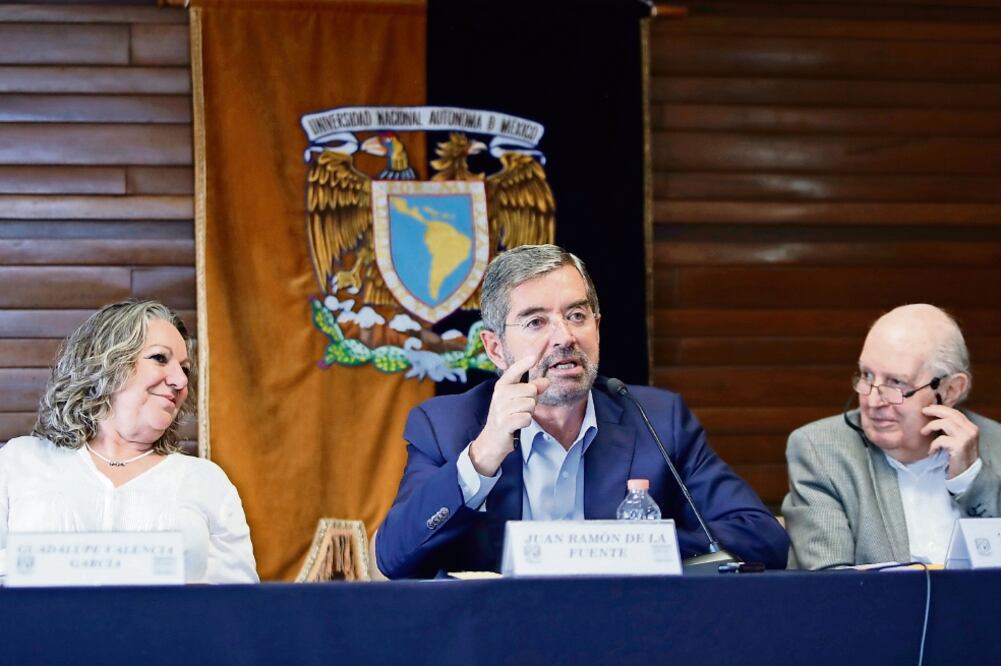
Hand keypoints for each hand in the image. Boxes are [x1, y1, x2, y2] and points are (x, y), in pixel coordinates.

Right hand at [468, 352, 549, 475]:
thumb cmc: (507, 416)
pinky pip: (526, 418)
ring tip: (518, 417)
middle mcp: (499, 395)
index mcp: (501, 386)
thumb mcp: (517, 400)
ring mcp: (500, 409)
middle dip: (532, 401)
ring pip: (530, 404)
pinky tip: (517, 425)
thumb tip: (546, 381)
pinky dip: (526, 422)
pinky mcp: (504, 423)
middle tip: (520, 409)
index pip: (514, 371)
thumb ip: (532, 389)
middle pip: (530, 390)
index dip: (524, 364)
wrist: (492, 440)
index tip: (534, 356)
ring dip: (529, 413)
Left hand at [922, 404, 979, 478]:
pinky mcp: (959, 446)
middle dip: (935, 411)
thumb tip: (934, 414)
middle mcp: (971, 430)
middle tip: (923, 412)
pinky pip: (941, 439)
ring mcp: (966, 438)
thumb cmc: (957, 456)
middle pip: (951, 414)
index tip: (928, 408)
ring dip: (931, 426)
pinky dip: (933, 444)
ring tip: (923, 432)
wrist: (965, 474)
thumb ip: (951, 428)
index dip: (941, 408)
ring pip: (945, 423)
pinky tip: (931, 451)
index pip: (955, 412)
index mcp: (971, 427)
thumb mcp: (957, 439)